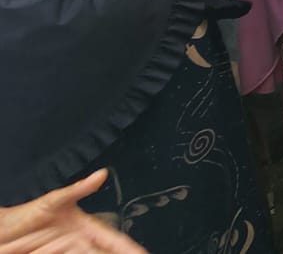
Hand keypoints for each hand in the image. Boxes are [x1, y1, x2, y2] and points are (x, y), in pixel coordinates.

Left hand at [0, 169, 145, 252]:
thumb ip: (78, 189)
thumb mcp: (53, 201)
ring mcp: (70, 253)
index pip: (116, 240)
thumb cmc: (25, 216)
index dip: (132, 248)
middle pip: (108, 253)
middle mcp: (82, 243)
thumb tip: (101, 174)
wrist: (1, 233)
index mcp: (86, 228)